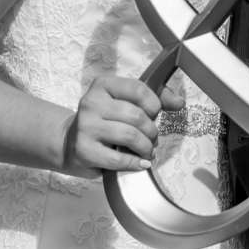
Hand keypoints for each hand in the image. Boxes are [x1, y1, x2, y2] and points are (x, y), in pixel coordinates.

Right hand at [61, 74, 176, 176]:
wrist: (70, 143)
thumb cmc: (104, 122)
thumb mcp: (124, 103)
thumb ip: (153, 99)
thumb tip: (178, 102)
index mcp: (102, 85)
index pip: (137, 89)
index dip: (153, 104)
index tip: (154, 114)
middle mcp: (91, 102)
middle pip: (136, 116)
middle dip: (151, 131)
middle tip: (151, 139)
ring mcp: (85, 126)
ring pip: (129, 136)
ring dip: (145, 147)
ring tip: (147, 151)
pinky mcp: (83, 150)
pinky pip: (118, 158)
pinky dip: (135, 163)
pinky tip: (140, 163)